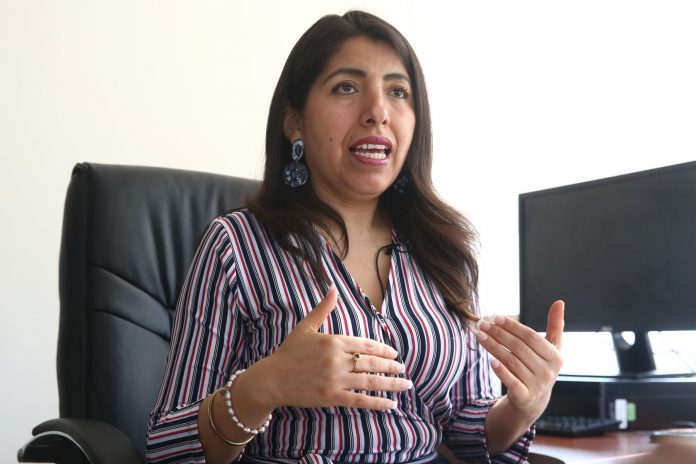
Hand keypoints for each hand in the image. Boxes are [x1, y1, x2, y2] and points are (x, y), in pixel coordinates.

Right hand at [257, 286, 411, 410]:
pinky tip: (391, 404)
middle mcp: (337, 359)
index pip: (366, 344)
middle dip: (391, 366)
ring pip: (370, 381)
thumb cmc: (288, 352)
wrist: (271, 379)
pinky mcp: (331, 397)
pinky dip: (378, 403)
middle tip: (403, 369)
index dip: (383, 349)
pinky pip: (360, 400)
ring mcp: (335, 379)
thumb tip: (333, 288)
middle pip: (372, 362)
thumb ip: (322, 309)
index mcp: (333, 341)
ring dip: (391, 384)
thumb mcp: (305, 327)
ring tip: (405, 384)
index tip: (394, 353)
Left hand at [476, 301, 564, 419]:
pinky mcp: (524, 396)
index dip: (513, 326)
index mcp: (555, 357)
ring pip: (511, 361)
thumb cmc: (540, 365)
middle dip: (498, 334)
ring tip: (479, 336)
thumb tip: (560, 302)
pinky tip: (490, 360)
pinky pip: (511, 381)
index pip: (531, 337)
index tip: (496, 317)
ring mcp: (537, 385)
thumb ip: (555, 325)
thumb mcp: (552, 347)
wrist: (534, 399)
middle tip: (482, 324)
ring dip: (493, 347)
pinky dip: (501, 371)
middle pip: (518, 347)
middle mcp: (548, 372)